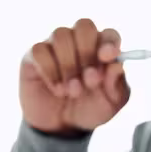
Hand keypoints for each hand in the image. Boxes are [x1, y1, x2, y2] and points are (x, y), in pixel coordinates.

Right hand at [19, 19, 129, 133]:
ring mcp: (55, 46)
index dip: (109, 42)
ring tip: (74, 91)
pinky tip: (58, 90)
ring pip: (61, 35)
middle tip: (90, 80)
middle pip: (84, 25)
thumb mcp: (111, 103)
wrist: (63, 126)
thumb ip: (117, 85)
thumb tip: (117, 65)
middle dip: (88, 52)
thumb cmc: (90, 108)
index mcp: (103, 50)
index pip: (108, 33)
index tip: (108, 57)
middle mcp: (79, 42)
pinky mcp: (33, 56)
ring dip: (69, 65)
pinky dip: (50, 71)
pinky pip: (40, 50)